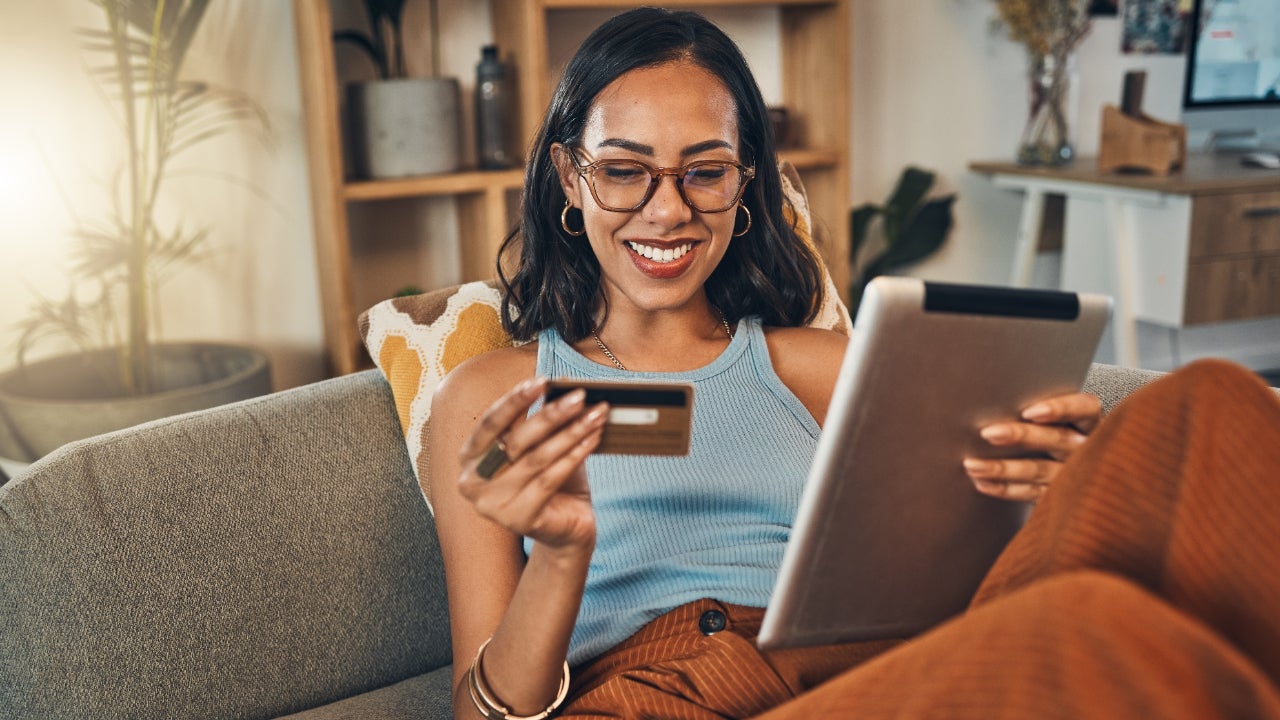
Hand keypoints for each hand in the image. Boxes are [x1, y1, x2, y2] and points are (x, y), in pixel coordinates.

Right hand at [457, 376, 608, 552]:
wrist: (565, 530)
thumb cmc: (550, 484)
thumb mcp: (541, 447)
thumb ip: (542, 421)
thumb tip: (564, 385)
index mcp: (470, 458)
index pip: (490, 422)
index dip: (515, 400)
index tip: (542, 380)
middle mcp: (473, 482)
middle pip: (515, 440)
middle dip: (551, 414)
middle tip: (579, 396)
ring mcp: (493, 505)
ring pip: (537, 458)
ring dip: (571, 432)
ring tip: (595, 414)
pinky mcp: (518, 520)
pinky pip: (550, 479)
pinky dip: (575, 455)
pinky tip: (593, 438)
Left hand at [964, 392, 1101, 501]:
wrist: (1072, 472)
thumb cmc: (1048, 429)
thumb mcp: (1051, 417)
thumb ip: (1032, 409)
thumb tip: (988, 402)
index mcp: (1088, 421)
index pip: (1084, 408)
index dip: (1060, 408)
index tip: (1029, 411)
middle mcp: (1085, 448)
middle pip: (1056, 439)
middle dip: (1021, 435)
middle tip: (988, 433)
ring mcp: (1074, 475)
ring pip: (1039, 469)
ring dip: (1003, 468)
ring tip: (972, 464)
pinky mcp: (1059, 497)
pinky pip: (1031, 493)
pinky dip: (1004, 489)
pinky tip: (982, 483)